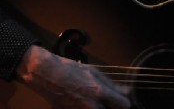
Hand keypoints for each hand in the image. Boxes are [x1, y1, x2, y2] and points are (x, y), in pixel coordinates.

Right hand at [16, 44, 131, 108]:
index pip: (124, 105)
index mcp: (98, 92)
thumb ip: (111, 85)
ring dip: (100, 108)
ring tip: (94, 101)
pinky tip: (83, 103)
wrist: (46, 75)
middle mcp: (91, 106)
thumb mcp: (94, 72)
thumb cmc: (70, 69)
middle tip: (107, 100)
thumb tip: (126, 91)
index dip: (124, 103)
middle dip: (111, 107)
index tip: (121, 100)